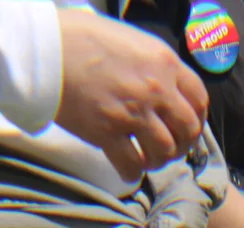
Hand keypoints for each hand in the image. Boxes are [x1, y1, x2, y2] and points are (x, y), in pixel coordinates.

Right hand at [55, 9, 209, 181]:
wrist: (45, 48)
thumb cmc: (81, 37)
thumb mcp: (130, 41)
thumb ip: (151, 64)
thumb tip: (160, 84)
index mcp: (164, 62)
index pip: (198, 98)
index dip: (196, 119)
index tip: (187, 128)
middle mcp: (155, 89)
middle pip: (187, 130)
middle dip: (182, 144)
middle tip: (169, 149)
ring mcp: (132, 113)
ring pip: (163, 150)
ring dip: (158, 160)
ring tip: (147, 160)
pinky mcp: (107, 133)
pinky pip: (130, 164)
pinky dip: (132, 172)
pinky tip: (128, 171)